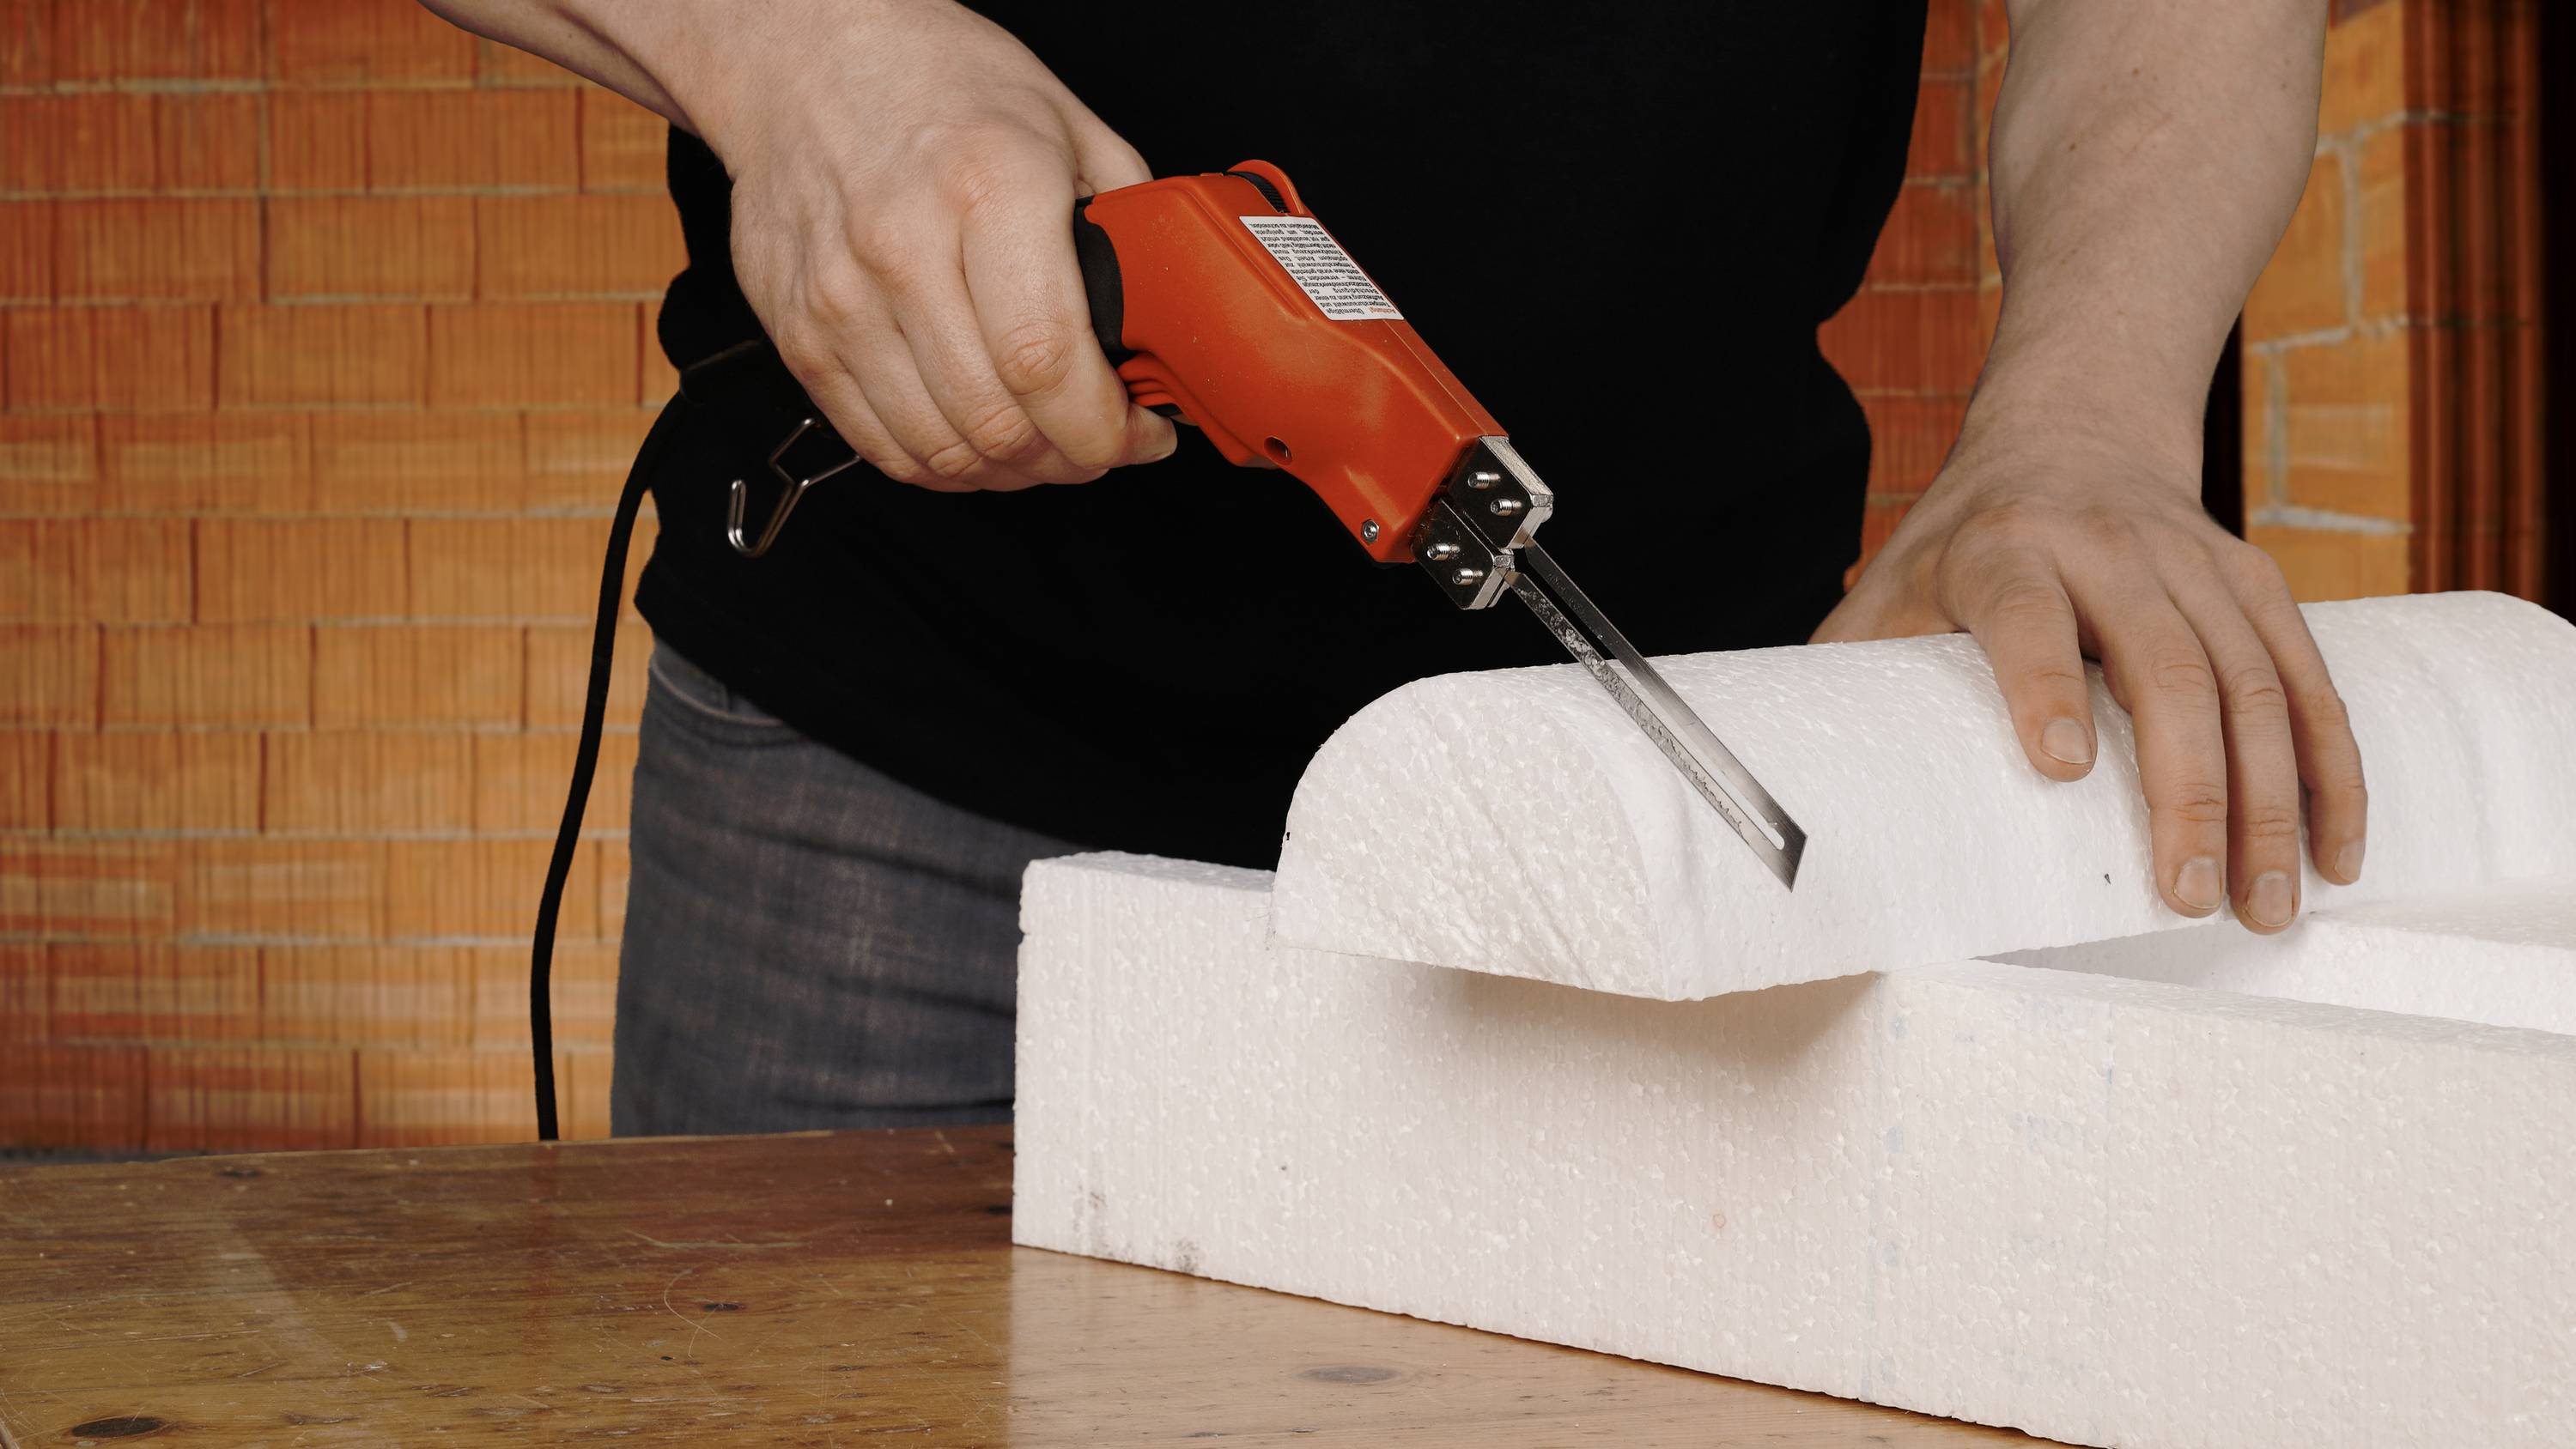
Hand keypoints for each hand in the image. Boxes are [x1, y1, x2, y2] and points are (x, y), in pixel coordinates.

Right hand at [703, 0, 1174, 489]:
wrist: (806, 58)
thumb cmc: (937, 83)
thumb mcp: (1063, 122)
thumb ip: (1126, 219)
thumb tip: (1174, 309)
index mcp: (987, 187)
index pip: (1045, 360)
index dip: (1104, 428)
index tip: (1137, 433)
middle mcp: (902, 246)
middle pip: (996, 422)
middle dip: (1069, 458)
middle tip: (1098, 444)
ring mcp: (840, 299)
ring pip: (938, 450)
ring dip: (1008, 473)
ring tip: (1043, 447)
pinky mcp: (799, 334)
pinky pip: (878, 444)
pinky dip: (941, 466)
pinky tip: (978, 443)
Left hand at [1814, 420, 2366, 932]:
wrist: (2072, 432)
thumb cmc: (1961, 546)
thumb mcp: (1887, 590)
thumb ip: (1847, 678)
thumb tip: (1774, 800)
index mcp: (2002, 547)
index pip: (2025, 613)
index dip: (2043, 684)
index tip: (2060, 767)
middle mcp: (2107, 546)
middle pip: (2163, 663)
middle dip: (2187, 786)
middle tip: (2186, 892)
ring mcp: (2193, 560)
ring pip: (2251, 680)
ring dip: (2272, 797)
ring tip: (2266, 900)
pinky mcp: (2256, 581)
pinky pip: (2308, 677)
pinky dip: (2331, 766)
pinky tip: (2335, 848)